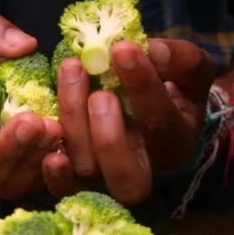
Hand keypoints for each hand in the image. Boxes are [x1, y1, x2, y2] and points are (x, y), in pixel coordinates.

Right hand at [0, 10, 61, 199]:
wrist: (0, 84)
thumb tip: (22, 45)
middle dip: (4, 152)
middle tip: (29, 121)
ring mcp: (5, 177)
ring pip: (14, 185)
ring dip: (33, 158)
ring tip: (54, 126)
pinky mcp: (36, 177)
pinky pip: (45, 186)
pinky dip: (58, 172)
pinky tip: (68, 146)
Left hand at [44, 38, 214, 204]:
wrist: (155, 117)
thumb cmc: (171, 90)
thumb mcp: (189, 72)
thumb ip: (179, 59)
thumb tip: (148, 49)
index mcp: (175, 143)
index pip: (160, 122)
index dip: (141, 86)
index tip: (122, 50)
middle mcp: (142, 171)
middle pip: (125, 173)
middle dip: (109, 135)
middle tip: (100, 92)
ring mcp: (105, 180)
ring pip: (87, 171)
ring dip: (74, 124)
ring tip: (71, 73)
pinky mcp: (75, 180)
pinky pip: (60, 185)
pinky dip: (51, 165)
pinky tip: (45, 126)